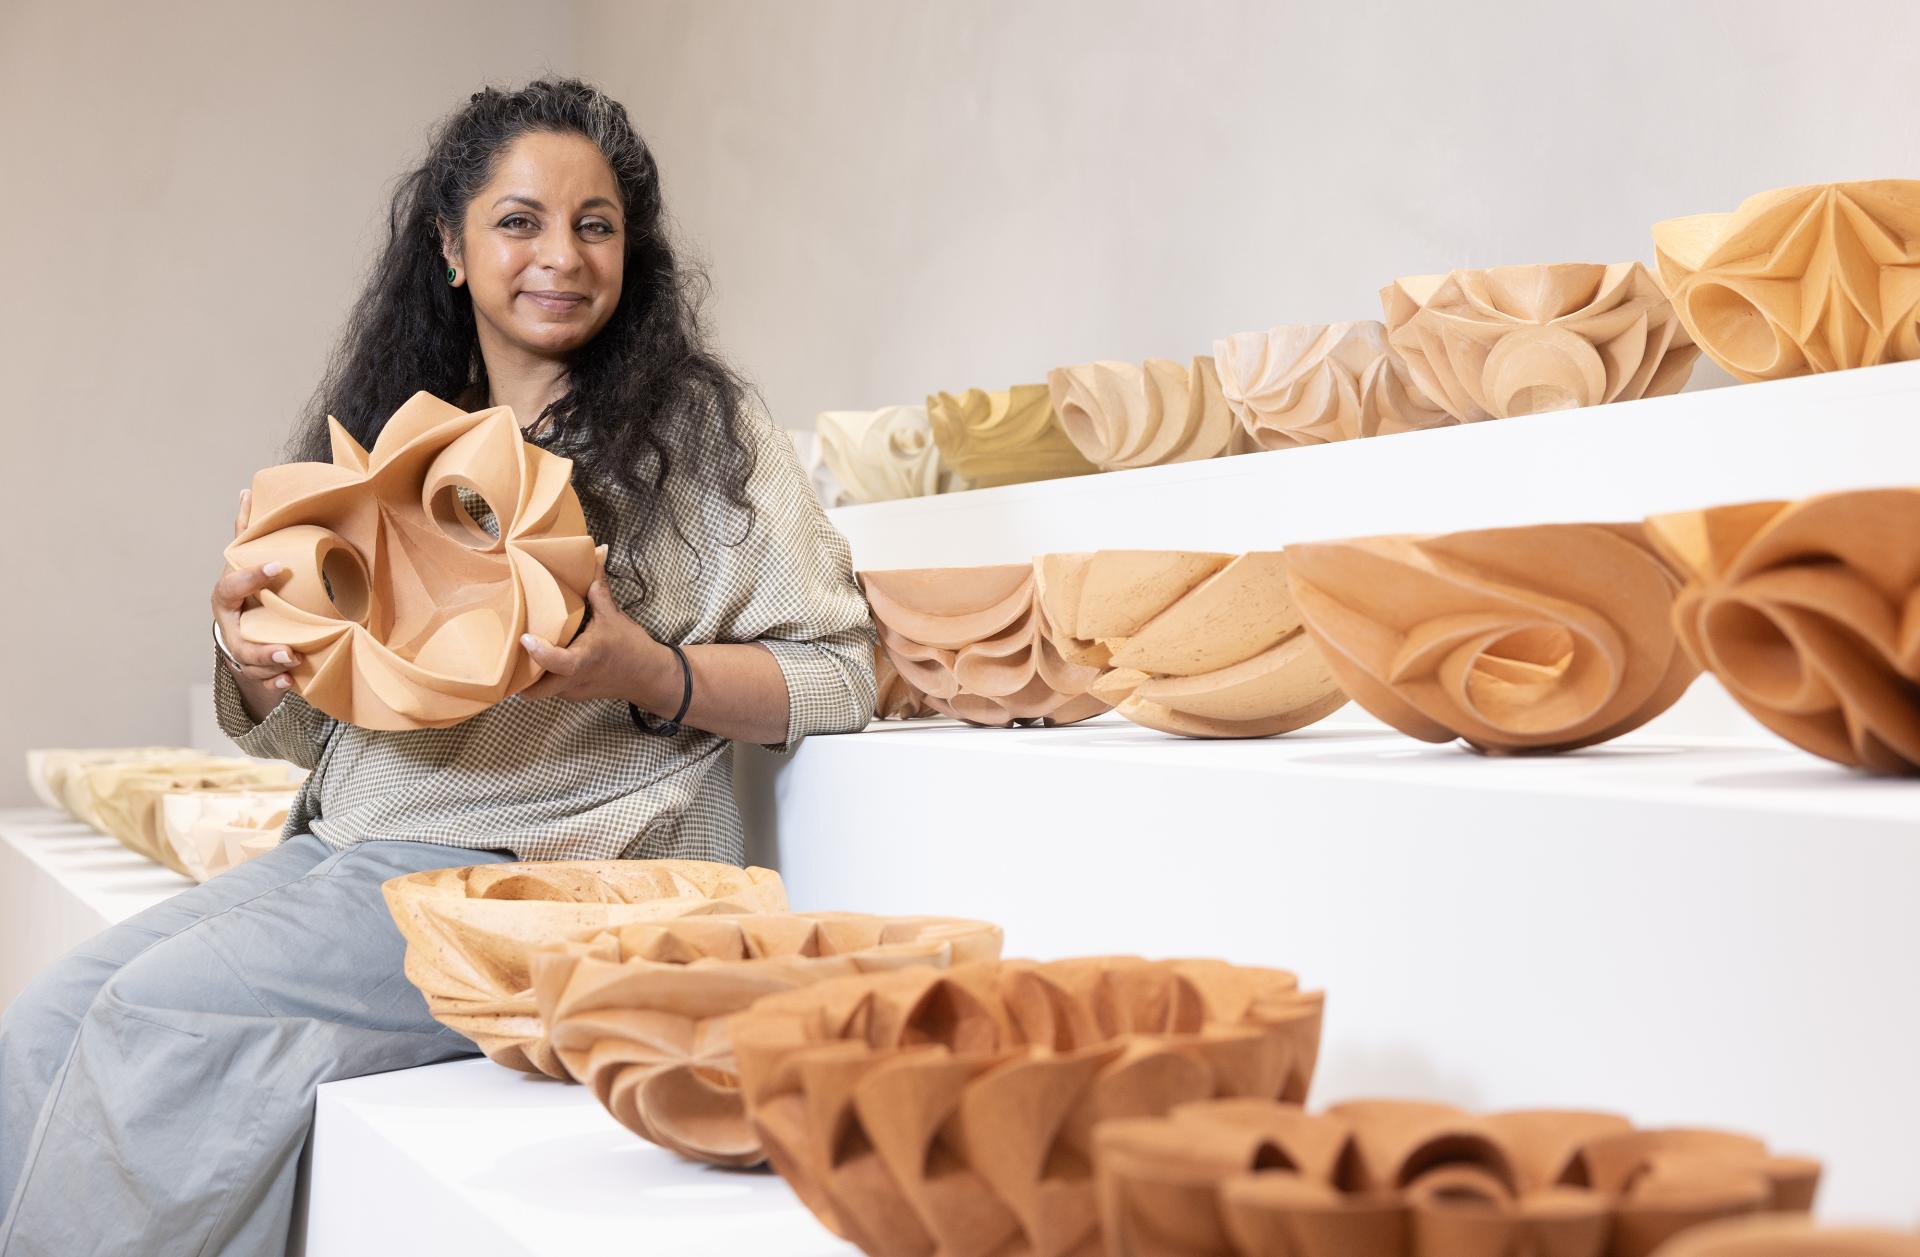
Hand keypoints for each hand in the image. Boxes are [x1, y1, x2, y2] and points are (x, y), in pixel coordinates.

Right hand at [212, 488, 301, 693]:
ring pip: (250, 665)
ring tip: (293, 665)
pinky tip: (292, 682)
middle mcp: (229, 627)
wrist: (243, 624)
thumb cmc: (249, 588)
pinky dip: (276, 684)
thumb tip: (248, 491)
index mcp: (226, 597)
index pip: (231, 587)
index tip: (277, 568)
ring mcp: (238, 650)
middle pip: (237, 642)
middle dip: (259, 649)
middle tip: (288, 649)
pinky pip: (262, 682)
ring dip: (271, 668)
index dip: (250, 578)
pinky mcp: (253, 669)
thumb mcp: (245, 561)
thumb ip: (247, 532)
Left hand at [520, 561, 673, 704]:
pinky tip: (539, 657)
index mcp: (585, 658)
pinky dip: (541, 676)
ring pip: (538, 691)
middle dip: (518, 675)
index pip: (558, 663)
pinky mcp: (573, 695)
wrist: (649, 676)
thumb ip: (598, 584)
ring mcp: (572, 691)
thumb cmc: (630, 646)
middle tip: (510, 649)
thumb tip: (598, 550)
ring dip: (527, 675)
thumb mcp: (613, 614)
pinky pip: (549, 689)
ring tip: (518, 651)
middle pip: (534, 691)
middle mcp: (575, 679)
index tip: (525, 637)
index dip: (539, 652)